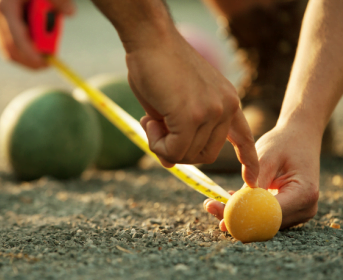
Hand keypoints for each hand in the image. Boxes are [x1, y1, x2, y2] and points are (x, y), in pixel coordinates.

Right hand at [0, 0, 74, 68]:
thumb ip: (58, 1)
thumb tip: (71, 13)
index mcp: (6, 8)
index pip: (16, 39)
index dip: (30, 55)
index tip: (44, 63)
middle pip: (10, 49)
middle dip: (29, 61)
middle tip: (48, 65)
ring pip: (8, 50)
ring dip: (26, 59)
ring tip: (45, 60)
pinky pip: (9, 45)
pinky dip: (23, 52)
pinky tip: (38, 51)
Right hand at [126, 29, 257, 186]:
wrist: (151, 40)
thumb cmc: (160, 67)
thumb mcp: (175, 106)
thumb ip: (178, 134)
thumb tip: (169, 163)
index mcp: (228, 101)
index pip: (244, 137)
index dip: (248, 160)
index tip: (252, 179)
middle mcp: (226, 107)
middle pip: (206, 155)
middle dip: (178, 151)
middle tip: (157, 130)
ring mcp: (211, 112)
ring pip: (188, 155)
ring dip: (163, 145)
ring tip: (151, 120)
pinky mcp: (192, 116)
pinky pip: (174, 151)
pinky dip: (158, 145)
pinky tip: (149, 121)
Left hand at [204, 123, 320, 229]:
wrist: (300, 136)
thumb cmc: (283, 143)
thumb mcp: (265, 159)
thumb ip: (253, 184)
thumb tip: (234, 207)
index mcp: (303, 194)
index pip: (269, 215)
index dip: (243, 217)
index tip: (219, 214)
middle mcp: (305, 208)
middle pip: (266, 224)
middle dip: (236, 217)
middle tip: (209, 206)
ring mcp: (299, 212)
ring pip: (263, 223)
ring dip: (239, 214)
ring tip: (214, 202)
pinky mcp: (290, 212)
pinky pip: (265, 216)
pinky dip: (247, 209)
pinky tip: (230, 198)